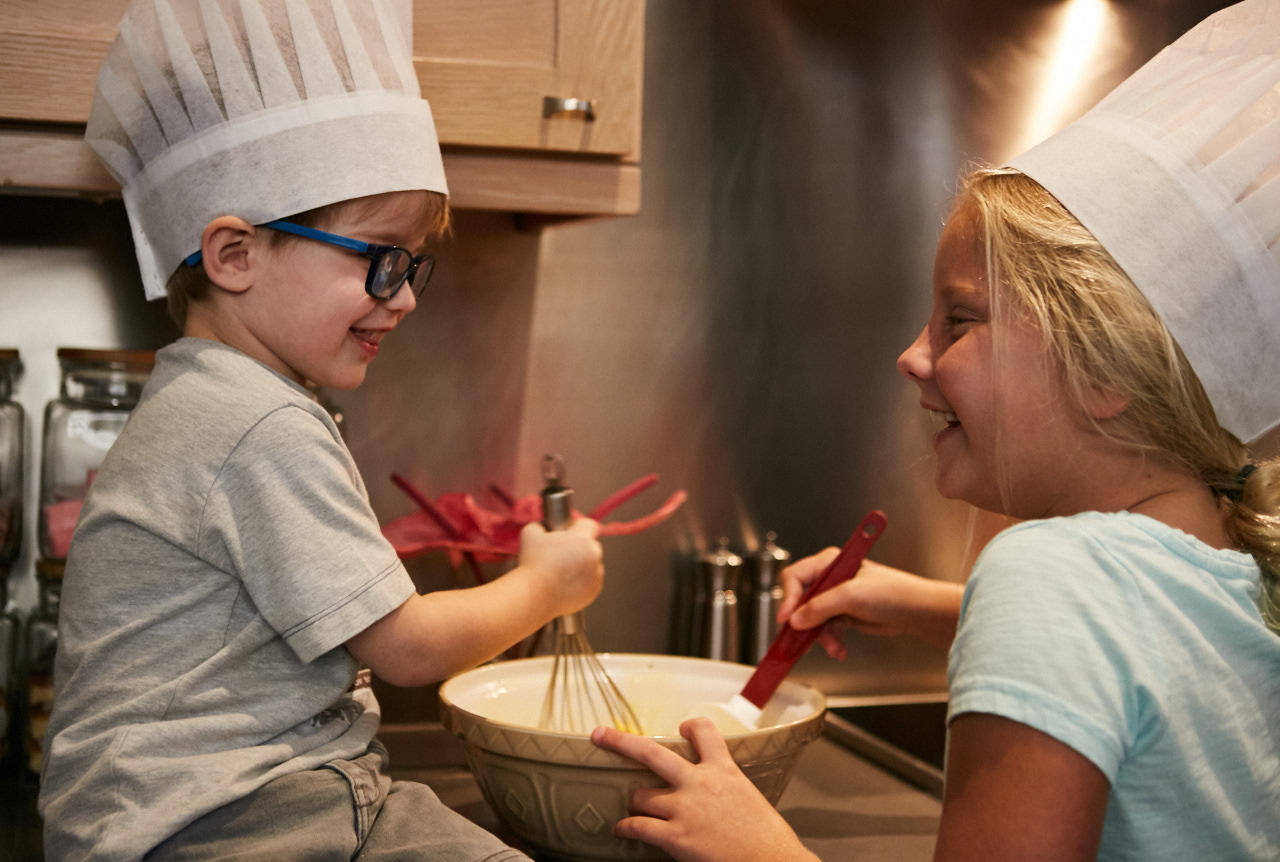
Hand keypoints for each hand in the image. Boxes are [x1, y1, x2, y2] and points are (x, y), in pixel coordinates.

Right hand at [517, 518, 603, 614]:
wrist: (535, 595)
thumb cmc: (533, 563)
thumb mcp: (530, 534)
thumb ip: (540, 525)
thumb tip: (544, 527)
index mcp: (582, 539)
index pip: (590, 525)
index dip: (578, 527)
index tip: (568, 533)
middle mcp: (594, 555)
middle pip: (592, 545)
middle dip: (580, 548)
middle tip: (562, 555)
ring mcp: (596, 574)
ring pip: (593, 564)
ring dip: (583, 565)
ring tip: (562, 572)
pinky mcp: (594, 590)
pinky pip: (592, 581)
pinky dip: (582, 581)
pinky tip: (566, 583)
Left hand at [590, 719, 817, 861]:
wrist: (773, 861)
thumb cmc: (765, 836)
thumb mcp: (748, 796)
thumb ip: (725, 787)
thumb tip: (713, 795)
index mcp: (723, 769)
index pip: (703, 731)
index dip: (690, 727)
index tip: (682, 728)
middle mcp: (699, 782)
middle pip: (650, 752)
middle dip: (621, 742)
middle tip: (601, 734)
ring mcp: (684, 808)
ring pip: (641, 795)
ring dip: (636, 802)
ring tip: (634, 807)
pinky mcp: (676, 836)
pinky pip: (638, 826)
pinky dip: (626, 828)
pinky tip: (621, 829)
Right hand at [779, 554, 962, 653]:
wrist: (916, 612)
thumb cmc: (892, 592)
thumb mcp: (851, 596)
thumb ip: (820, 607)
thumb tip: (795, 620)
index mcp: (829, 563)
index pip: (795, 577)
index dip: (788, 598)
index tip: (787, 619)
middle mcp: (829, 577)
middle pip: (800, 600)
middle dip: (804, 622)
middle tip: (802, 640)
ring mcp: (835, 597)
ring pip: (811, 619)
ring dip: (820, 636)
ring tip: (834, 647)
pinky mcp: (842, 613)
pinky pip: (825, 629)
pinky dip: (831, 641)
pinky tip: (840, 649)